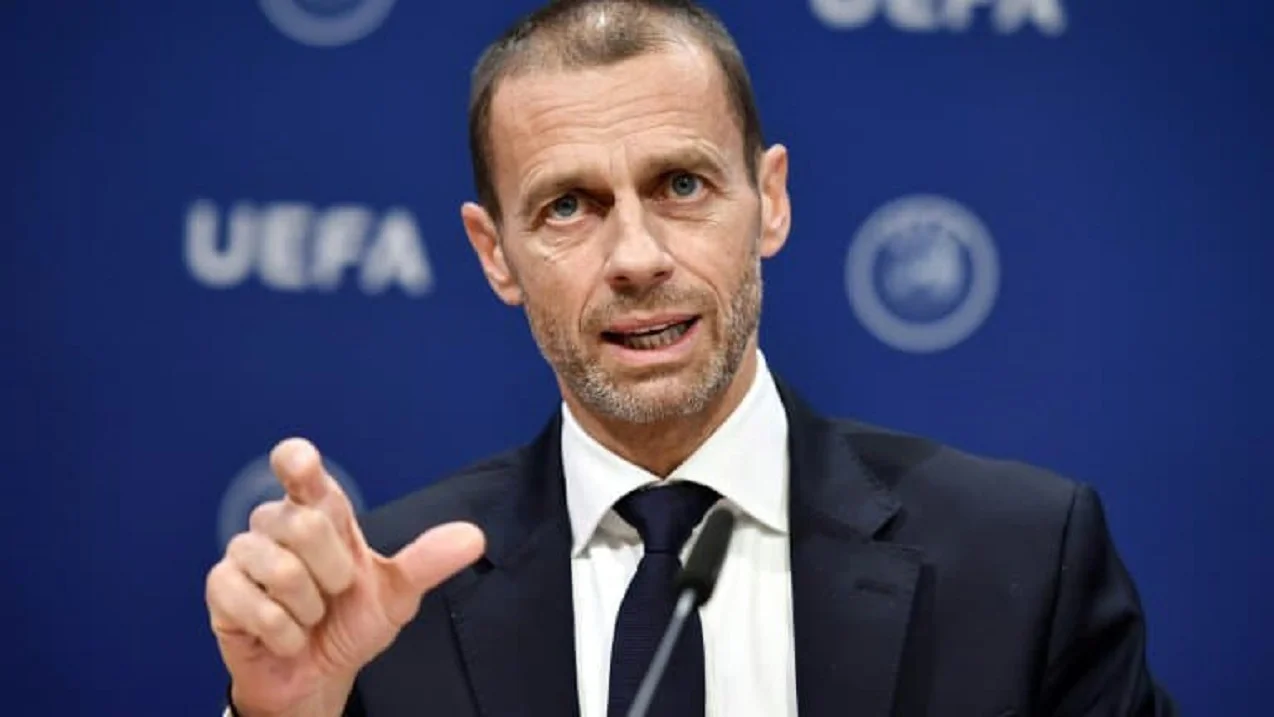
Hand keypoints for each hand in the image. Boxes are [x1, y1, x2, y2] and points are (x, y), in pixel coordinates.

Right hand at [205, 438, 485, 716]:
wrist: (319, 675)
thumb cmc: (350, 623)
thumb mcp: (396, 594)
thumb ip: (427, 561)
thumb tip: (473, 537)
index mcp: (320, 513)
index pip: (301, 471)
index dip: (297, 461)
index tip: (299, 462)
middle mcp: (278, 525)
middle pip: (305, 525)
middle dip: (333, 573)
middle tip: (333, 594)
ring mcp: (245, 555)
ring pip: (282, 569)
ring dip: (308, 609)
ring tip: (308, 615)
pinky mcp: (222, 590)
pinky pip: (257, 607)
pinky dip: (283, 633)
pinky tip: (285, 636)